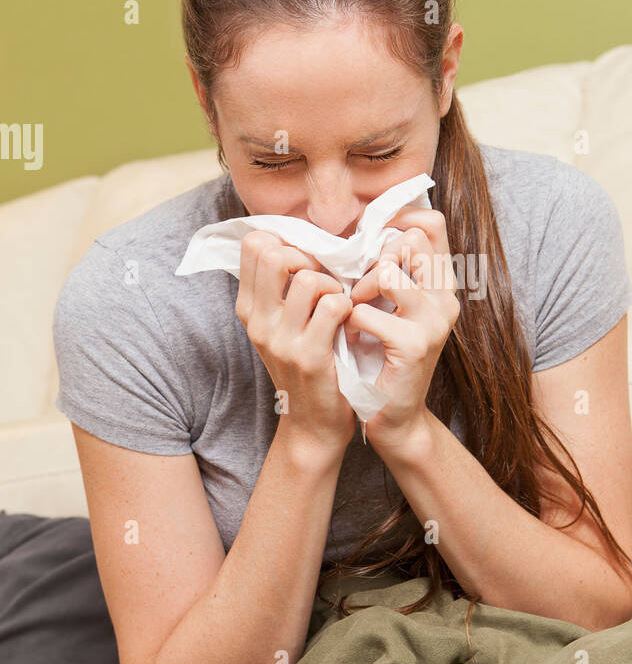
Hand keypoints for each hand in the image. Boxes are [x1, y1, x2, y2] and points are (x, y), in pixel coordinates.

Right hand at [235, 230, 355, 460]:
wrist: (313, 425)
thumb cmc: (305, 365)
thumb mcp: (280, 326)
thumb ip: (280, 287)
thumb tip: (293, 238)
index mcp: (248, 308)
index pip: (255, 244)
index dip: (288, 242)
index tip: (308, 262)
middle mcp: (258, 321)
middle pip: (276, 254)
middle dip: (310, 257)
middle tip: (327, 280)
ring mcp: (281, 340)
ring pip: (310, 278)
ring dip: (335, 285)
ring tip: (340, 304)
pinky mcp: (309, 356)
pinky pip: (334, 306)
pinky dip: (350, 306)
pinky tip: (350, 321)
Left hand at [346, 208, 459, 450]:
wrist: (393, 416)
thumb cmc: (383, 357)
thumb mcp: (391, 306)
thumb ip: (389, 269)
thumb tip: (365, 227)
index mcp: (442, 284)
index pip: (431, 222)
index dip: (397, 218)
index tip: (370, 238)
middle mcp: (446, 298)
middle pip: (410, 239)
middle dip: (374, 257)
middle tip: (360, 288)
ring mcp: (434, 321)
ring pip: (388, 270)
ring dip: (359, 289)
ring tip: (354, 312)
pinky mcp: (414, 344)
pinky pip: (365, 311)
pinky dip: (349, 323)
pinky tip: (352, 339)